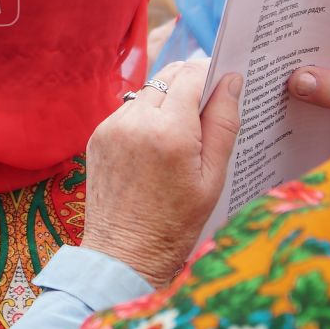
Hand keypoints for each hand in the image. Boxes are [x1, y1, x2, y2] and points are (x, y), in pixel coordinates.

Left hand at [80, 61, 243, 287]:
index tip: (226, 84)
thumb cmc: (177, 223)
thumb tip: (231, 80)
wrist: (124, 254)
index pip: (192, 75)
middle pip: (168, 77)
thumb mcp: (213, 176)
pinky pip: (128, 111)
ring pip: (148, 91)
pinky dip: (146, 117)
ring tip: (182, 133)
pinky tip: (156, 146)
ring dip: (167, 100)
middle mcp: (135, 121)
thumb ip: (224, 123)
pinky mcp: (97, 136)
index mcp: (169, 131)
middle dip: (191, 83)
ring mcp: (111, 127)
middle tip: (209, 106)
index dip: (211, 75)